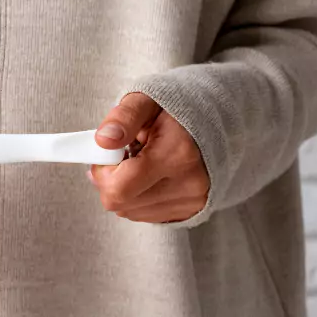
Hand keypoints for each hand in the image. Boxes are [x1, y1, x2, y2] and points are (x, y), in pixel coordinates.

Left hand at [88, 93, 209, 222]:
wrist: (214, 120)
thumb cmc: (175, 109)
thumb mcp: (146, 101)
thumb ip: (123, 118)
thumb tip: (103, 141)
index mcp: (177, 154)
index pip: (119, 188)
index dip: (102, 172)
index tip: (107, 153)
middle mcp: (189, 184)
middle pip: (122, 204)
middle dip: (110, 180)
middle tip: (122, 154)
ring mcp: (192, 202)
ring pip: (131, 212)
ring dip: (125, 189)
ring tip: (141, 161)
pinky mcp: (192, 211)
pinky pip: (146, 215)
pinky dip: (139, 197)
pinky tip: (150, 174)